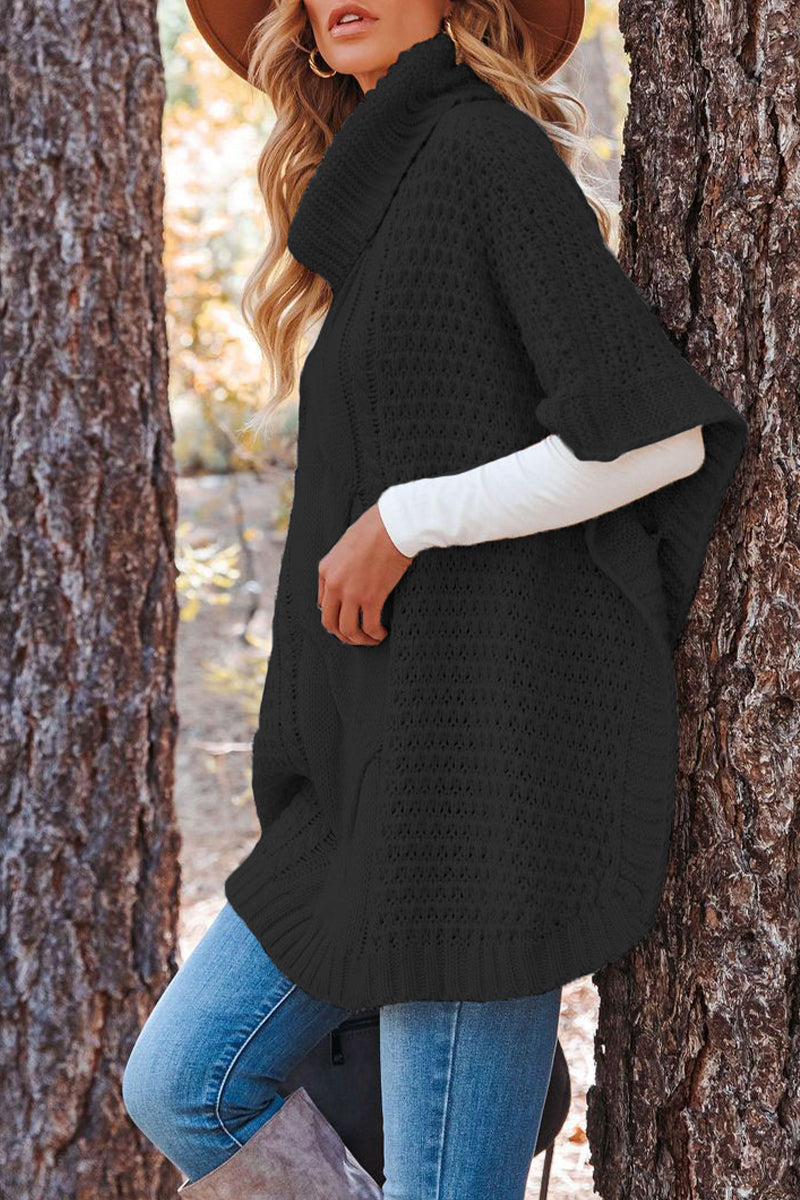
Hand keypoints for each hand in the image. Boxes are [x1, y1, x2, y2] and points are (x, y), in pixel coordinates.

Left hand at [317, 502, 413, 644]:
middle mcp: (333, 584)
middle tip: (357, 637)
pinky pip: (370, 626)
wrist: (393, 525)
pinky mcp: (371, 598)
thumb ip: (342, 564)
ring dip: (359, 640)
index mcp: (325, 570)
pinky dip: (376, 634)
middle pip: (330, 622)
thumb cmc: (375, 528)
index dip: (336, 616)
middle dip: (343, 635)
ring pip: (348, 630)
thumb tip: (350, 577)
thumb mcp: (346, 544)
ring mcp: (351, 593)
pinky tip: (383, 632)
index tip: (350, 618)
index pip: (322, 604)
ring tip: (372, 638)